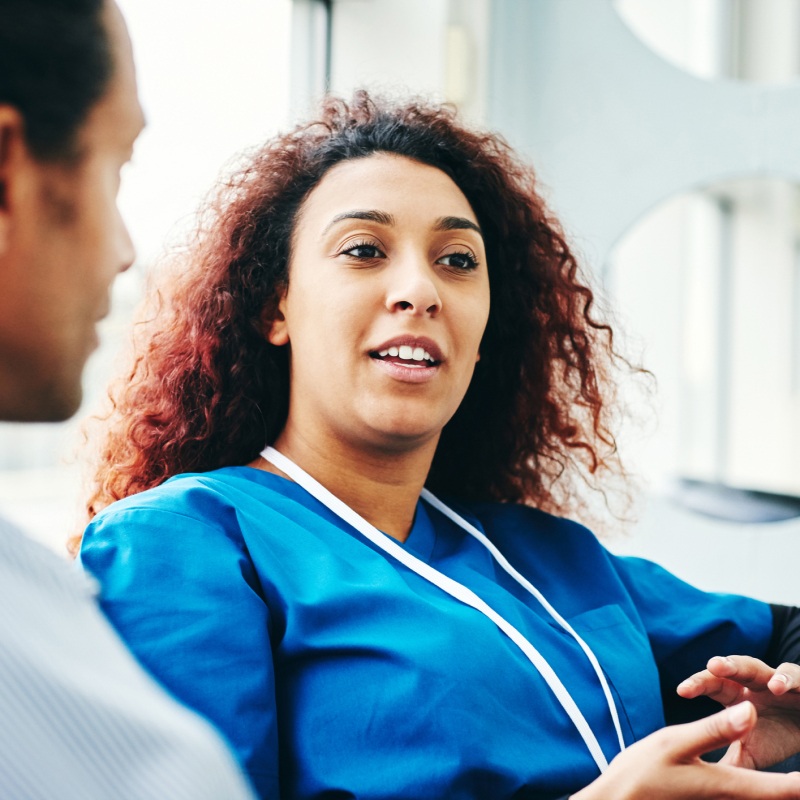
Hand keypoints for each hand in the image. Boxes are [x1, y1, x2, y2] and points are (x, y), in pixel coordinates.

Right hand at [571, 703, 799, 799]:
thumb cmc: (640, 774)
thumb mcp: (674, 743)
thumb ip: (714, 729)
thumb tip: (752, 710)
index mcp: (725, 784)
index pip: (779, 788)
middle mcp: (726, 799)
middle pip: (771, 796)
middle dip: (790, 788)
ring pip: (753, 796)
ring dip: (773, 789)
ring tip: (787, 783)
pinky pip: (734, 797)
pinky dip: (752, 789)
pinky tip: (750, 783)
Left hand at [678, 655, 799, 768]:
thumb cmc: (776, 737)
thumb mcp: (750, 753)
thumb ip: (728, 764)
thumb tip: (700, 784)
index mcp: (736, 694)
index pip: (713, 685)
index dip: (698, 685)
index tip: (681, 691)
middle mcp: (754, 682)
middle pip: (733, 669)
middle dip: (723, 666)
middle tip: (711, 665)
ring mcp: (777, 680)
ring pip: (760, 668)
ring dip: (748, 667)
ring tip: (754, 678)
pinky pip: (796, 677)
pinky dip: (788, 679)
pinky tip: (779, 686)